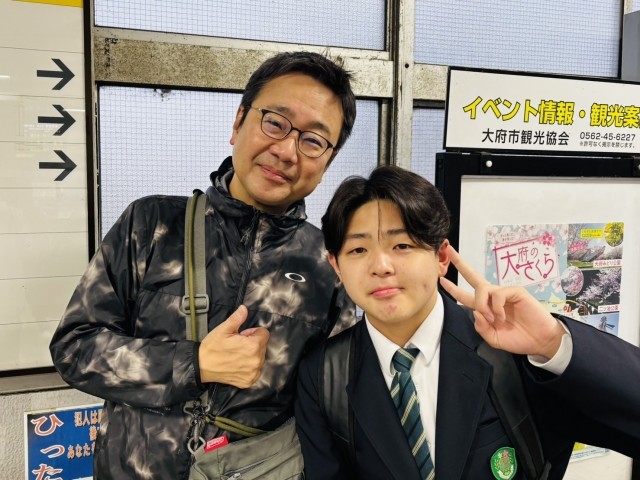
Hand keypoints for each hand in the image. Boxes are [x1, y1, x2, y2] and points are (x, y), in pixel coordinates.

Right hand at [198, 305, 269, 387]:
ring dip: (252, 355)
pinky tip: (237, 364)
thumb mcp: (223, 329)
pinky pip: (256, 371)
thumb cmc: (212, 347)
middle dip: (253, 343)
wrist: (201, 366)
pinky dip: (249, 367)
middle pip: (263, 346)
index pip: (265, 334)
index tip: (242, 335)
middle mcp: (256, 361)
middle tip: (237, 345)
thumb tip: (244, 309)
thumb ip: (237, 318)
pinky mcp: (249, 381)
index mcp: (253, 346)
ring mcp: (253, 373)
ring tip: (236, 355)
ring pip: (260, 358)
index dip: (253, 332)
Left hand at [439, 245, 565, 358]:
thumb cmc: (518, 339)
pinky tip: (502, 317)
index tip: (441, 281)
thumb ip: (481, 328)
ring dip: (482, 305)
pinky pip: (497, 294)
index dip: (453, 288)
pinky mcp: (516, 292)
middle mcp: (492, 296)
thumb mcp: (493, 338)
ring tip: (492, 320)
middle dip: (460, 264)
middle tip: (449, 252)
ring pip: (482, 289)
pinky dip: (496, 307)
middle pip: (473, 276)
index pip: (465, 295)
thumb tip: (475, 312)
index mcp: (485, 307)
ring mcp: (504, 292)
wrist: (540, 341)